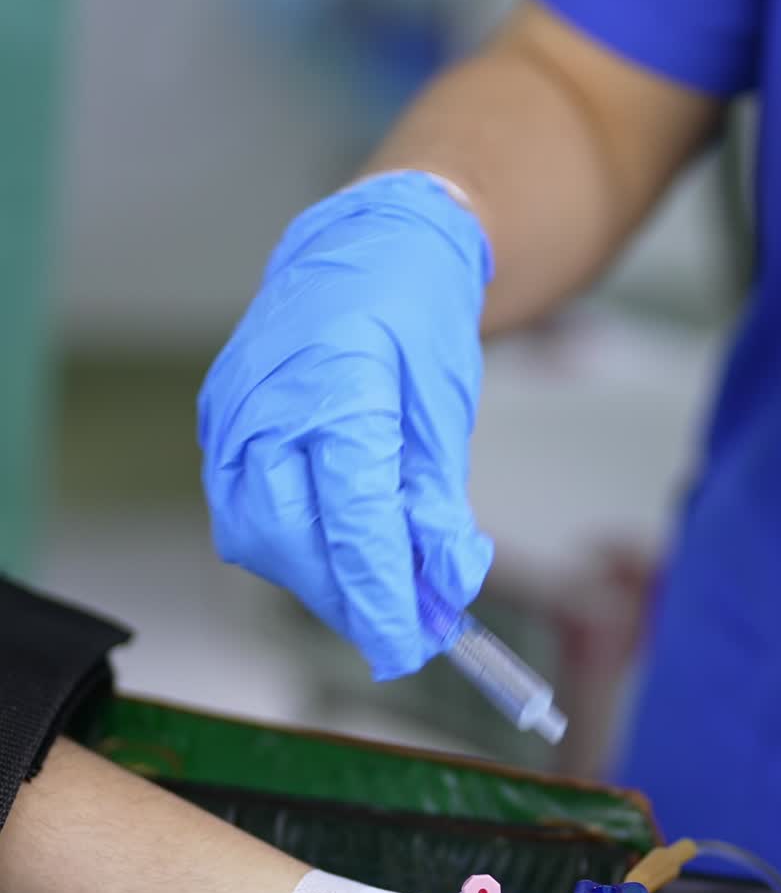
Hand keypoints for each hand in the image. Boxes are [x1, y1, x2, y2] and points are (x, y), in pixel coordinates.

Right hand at [198, 171, 493, 679]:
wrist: (367, 245)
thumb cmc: (415, 312)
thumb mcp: (446, 408)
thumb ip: (439, 502)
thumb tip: (446, 581)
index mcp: (334, 389)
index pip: (353, 523)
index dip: (382, 598)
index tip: (411, 647)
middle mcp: (265, 405)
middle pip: (290, 543)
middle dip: (348, 602)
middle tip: (405, 634)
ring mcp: (232, 414)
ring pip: (257, 537)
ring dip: (319, 581)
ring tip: (381, 596)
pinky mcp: (222, 425)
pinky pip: (247, 510)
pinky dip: (297, 547)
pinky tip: (342, 554)